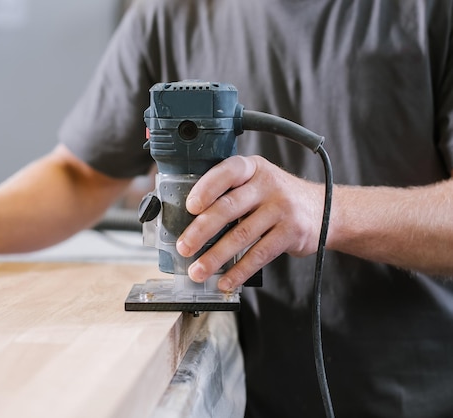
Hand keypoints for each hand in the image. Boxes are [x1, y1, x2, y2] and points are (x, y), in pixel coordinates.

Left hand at [175, 155, 324, 290]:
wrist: (325, 210)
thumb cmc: (277, 197)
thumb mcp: (256, 182)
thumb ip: (230, 192)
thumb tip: (189, 221)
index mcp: (252, 168)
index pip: (226, 173)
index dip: (206, 189)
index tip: (189, 207)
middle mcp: (267, 185)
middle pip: (229, 208)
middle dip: (201, 231)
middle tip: (184, 248)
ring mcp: (281, 209)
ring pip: (241, 235)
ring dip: (215, 257)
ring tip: (198, 271)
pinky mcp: (291, 233)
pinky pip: (259, 255)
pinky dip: (239, 271)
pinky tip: (225, 281)